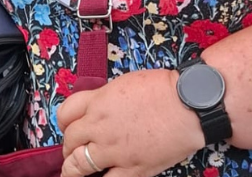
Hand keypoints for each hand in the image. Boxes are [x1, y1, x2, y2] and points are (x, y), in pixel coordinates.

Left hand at [58, 69, 203, 176]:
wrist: (187, 104)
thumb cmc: (162, 88)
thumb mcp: (123, 83)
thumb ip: (105, 98)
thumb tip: (99, 108)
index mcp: (98, 101)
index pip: (65, 113)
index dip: (63, 122)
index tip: (67, 127)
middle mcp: (99, 126)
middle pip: (70, 140)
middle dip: (69, 146)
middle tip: (73, 150)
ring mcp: (113, 150)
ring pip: (78, 165)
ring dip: (72, 169)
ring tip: (72, 172)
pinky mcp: (132, 169)